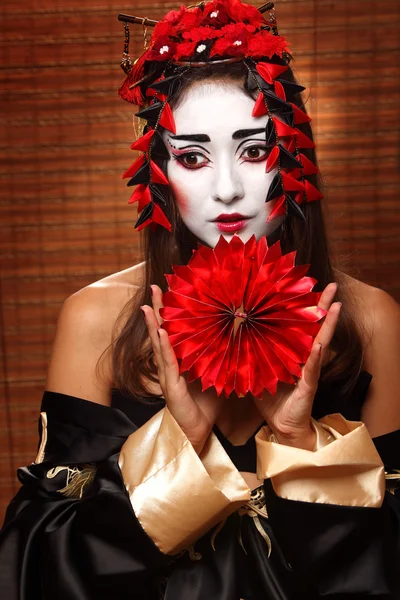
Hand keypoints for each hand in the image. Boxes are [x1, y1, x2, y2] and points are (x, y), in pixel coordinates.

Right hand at [141, 285, 221, 453]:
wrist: (199, 433)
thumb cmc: (207, 405)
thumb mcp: (216, 374)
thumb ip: (220, 357)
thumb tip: (238, 336)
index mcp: (180, 361)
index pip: (173, 331)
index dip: (169, 312)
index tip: (169, 291)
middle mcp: (170, 365)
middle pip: (161, 332)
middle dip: (157, 310)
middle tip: (154, 287)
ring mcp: (168, 376)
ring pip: (159, 344)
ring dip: (154, 324)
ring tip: (149, 304)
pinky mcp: (171, 387)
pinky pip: (168, 363)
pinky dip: (164, 346)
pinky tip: (161, 332)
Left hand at [254, 282, 340, 449]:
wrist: (281, 427)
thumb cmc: (271, 398)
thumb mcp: (258, 370)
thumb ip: (252, 352)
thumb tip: (233, 332)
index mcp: (292, 352)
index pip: (298, 325)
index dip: (302, 306)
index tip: (304, 285)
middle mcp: (305, 358)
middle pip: (315, 327)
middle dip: (324, 307)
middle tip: (332, 286)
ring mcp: (309, 371)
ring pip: (321, 342)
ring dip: (328, 324)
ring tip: (335, 305)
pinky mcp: (308, 386)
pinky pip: (312, 369)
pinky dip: (315, 356)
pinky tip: (319, 344)